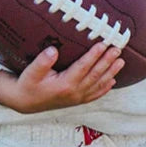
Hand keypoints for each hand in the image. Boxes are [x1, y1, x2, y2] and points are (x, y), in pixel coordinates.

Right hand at [0, 42, 123, 112]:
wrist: (24, 102)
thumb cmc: (28, 85)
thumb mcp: (31, 72)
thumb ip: (42, 62)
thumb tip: (53, 50)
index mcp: (65, 84)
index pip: (83, 67)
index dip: (94, 55)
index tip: (103, 44)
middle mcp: (74, 93)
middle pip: (95, 75)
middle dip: (107, 61)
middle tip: (117, 49)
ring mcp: (77, 98)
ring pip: (98, 84)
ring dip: (110, 72)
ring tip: (120, 61)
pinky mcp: (77, 101)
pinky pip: (95, 95)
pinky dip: (105, 88)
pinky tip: (112, 80)